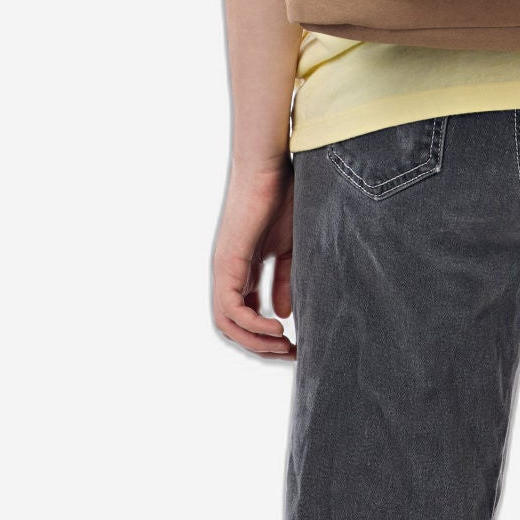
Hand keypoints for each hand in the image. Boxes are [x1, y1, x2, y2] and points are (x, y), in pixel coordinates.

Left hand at [211, 159, 295, 359]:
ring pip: (227, 324)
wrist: (271, 165)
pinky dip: (252, 324)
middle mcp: (228, 274)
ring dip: (256, 342)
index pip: (246, 316)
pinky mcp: (227, 263)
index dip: (267, 336)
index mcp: (242, 270)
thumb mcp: (289, 248)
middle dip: (262, 346)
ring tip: (285, 346)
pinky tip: (278, 327)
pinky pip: (231, 308)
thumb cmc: (283, 196)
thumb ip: (285, 280)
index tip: (295, 345)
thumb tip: (285, 314)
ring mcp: (224, 269)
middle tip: (292, 354)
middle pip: (233, 327)